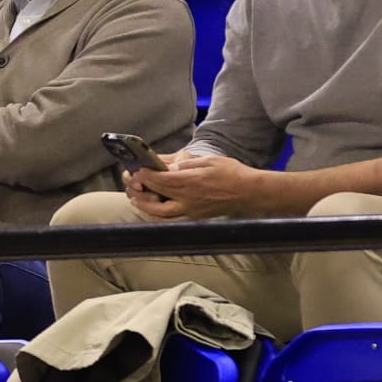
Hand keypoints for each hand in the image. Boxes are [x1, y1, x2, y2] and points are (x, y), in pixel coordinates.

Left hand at [125, 154, 259, 220]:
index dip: (146, 175)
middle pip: (157, 196)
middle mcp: (188, 198)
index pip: (161, 179)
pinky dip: (159, 218)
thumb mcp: (208, 160)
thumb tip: (169, 166)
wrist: (248, 192)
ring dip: (145, 207)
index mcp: (191, 181)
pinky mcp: (195, 217)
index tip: (137, 170)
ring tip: (136, 200)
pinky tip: (153, 213)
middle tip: (132, 184)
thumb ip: (187, 163)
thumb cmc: (231, 173)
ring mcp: (191, 211)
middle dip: (142, 190)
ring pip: (161, 214)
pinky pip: (172, 221)